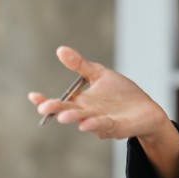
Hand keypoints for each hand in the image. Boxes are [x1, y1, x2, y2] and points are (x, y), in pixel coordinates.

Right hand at [28, 46, 170, 141]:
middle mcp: (87, 113)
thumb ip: (80, 65)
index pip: (60, 102)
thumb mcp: (100, 74)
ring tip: (63, 116)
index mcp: (81, 102)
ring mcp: (100, 122)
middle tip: (44, 107)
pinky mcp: (116, 127)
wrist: (145, 108)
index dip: (44, 101)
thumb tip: (60, 49)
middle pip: (68, 111)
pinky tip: (86, 124)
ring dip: (74, 117)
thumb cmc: (121, 93)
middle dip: (56, 109)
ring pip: (84, 120)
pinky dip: (95, 124)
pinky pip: (104, 126)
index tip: (33, 95)